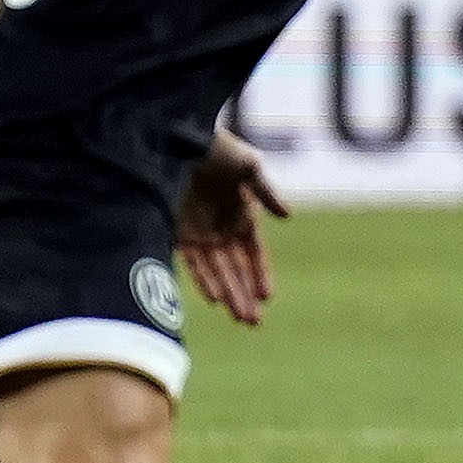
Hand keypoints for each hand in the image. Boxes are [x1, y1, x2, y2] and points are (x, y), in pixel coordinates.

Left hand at [175, 130, 288, 326]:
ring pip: (217, 273)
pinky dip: (204, 281)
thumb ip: (266, 192)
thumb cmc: (217, 149)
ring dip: (229, 295)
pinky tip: (215, 299)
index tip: (267, 296)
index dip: (261, 274)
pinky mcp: (177, 234)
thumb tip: (287, 216)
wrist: (175, 139)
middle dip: (245, 296)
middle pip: (236, 270)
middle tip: (254, 322)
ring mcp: (200, 234)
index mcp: (243, 216)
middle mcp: (222, 230)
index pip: (255, 253)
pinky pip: (192, 264)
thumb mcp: (248, 165)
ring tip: (239, 319)